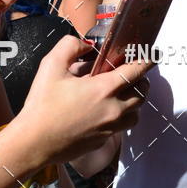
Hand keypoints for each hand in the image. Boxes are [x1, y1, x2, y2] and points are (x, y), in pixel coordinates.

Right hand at [18, 36, 152, 163]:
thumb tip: (86, 45)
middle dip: (141, 81)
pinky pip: (122, 126)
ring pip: (136, 112)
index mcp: (103, 89)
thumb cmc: (42, 104)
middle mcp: (113, 110)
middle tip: (130, 73)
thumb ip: (70, 46)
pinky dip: (120, 116)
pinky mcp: (103, 141)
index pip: (136, 71)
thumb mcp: (51, 65)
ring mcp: (110, 128)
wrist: (34, 143)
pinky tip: (103, 110)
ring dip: (133, 101)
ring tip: (120, 93)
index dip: (147, 60)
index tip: (152, 54)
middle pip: (142, 93)